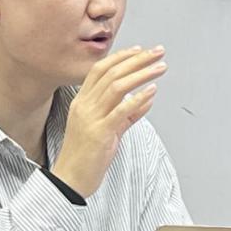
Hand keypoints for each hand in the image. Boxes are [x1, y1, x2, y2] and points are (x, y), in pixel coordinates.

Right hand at [50, 45, 166, 197]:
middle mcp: (84, 106)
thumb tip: (146, 99)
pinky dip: (138, 99)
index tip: (139, 50)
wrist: (70, 180)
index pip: (100, 70)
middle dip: (137, 60)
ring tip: (160, 67)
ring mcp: (91, 119)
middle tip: (157, 52)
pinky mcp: (100, 134)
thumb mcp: (107, 130)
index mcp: (82, 102)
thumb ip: (126, 114)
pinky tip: (152, 91)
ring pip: (117, 87)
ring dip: (142, 74)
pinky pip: (121, 111)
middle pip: (112, 73)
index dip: (120, 57)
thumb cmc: (86, 156)